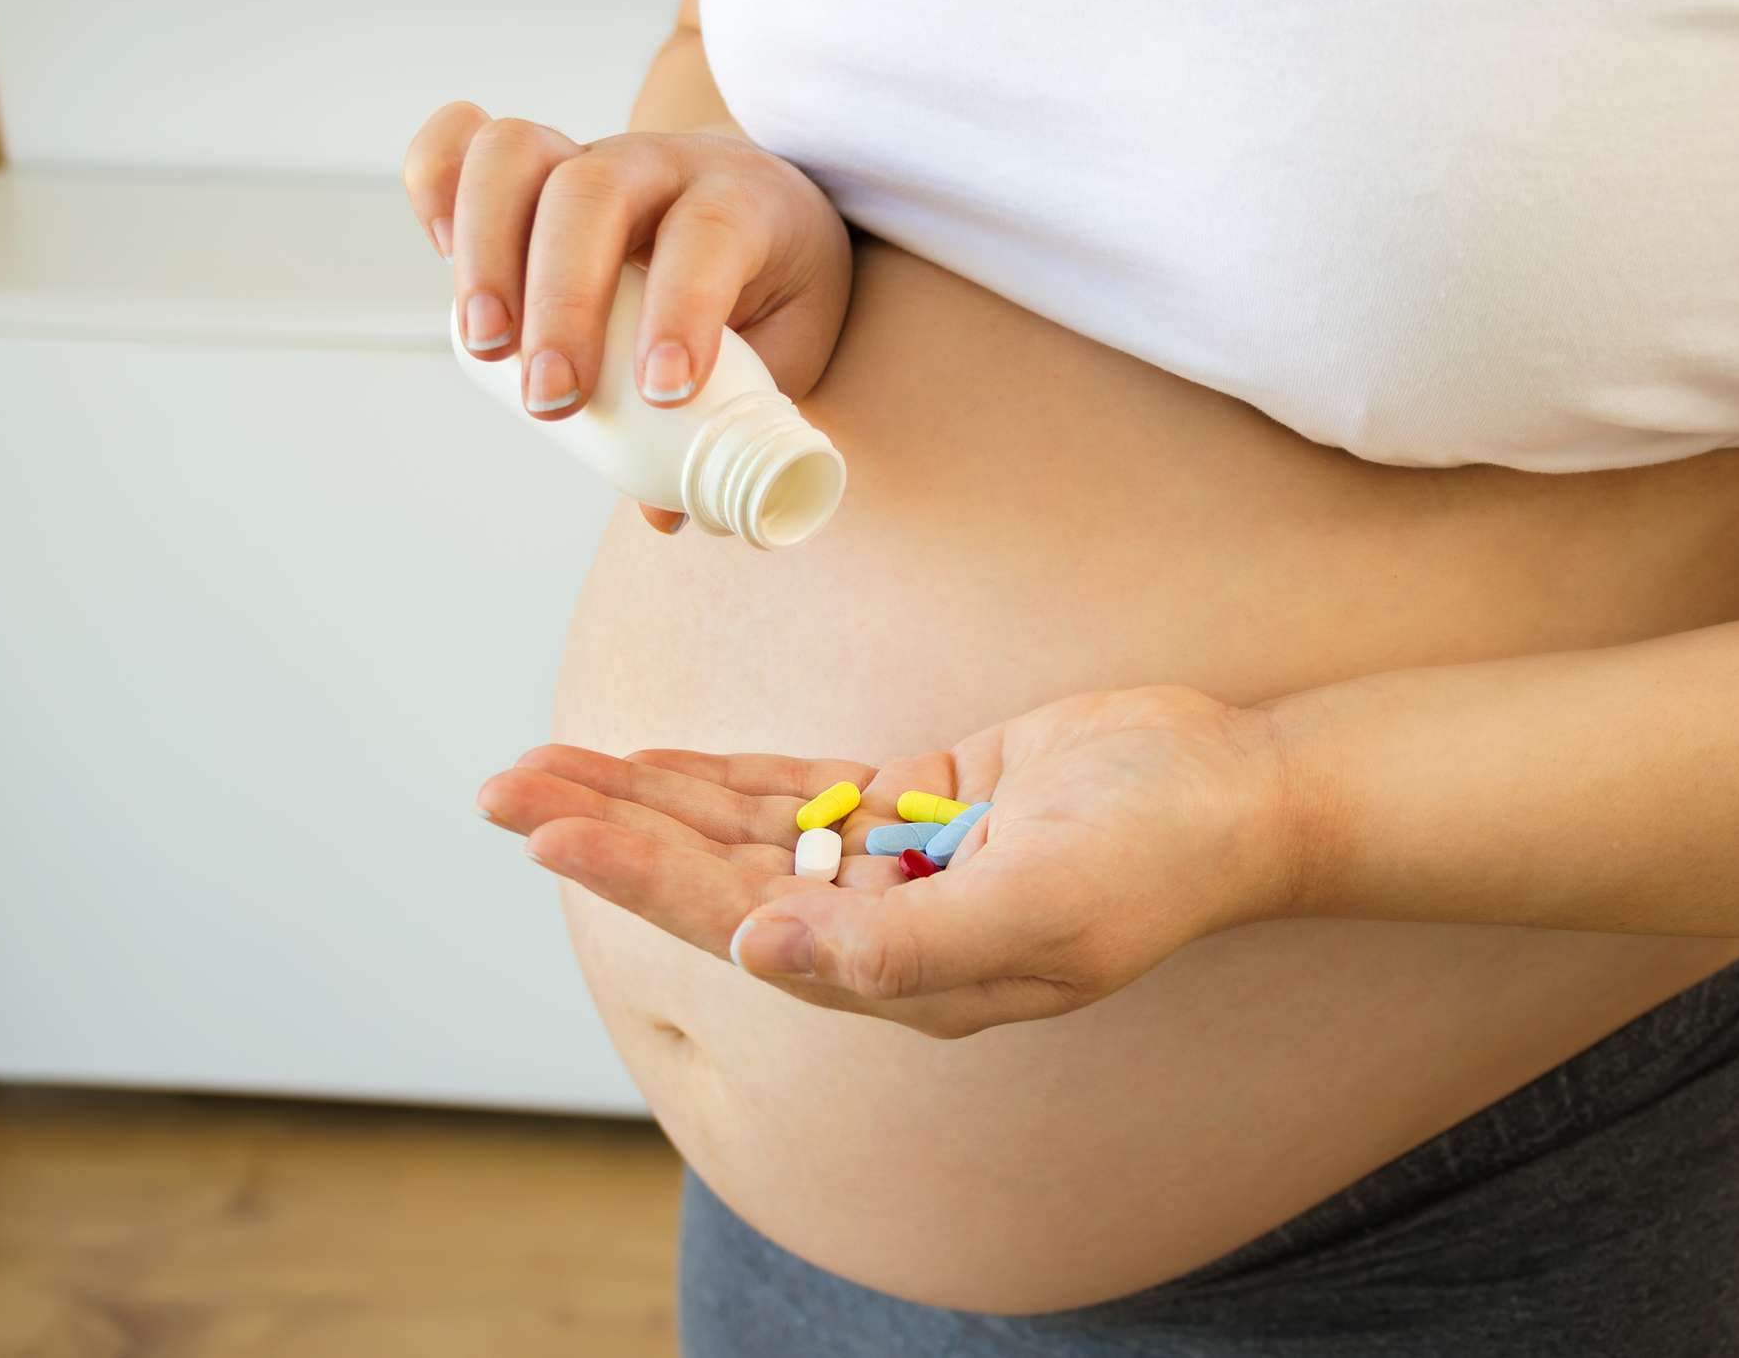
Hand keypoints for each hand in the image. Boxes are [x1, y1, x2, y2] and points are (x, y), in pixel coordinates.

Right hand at [401, 102, 852, 533]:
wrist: (771, 213)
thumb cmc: (774, 292)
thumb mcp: (787, 351)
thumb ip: (734, 426)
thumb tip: (663, 514)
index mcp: (742, 205)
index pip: (709, 236)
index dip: (682, 308)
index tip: (664, 390)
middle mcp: (660, 166)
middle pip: (594, 192)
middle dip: (561, 301)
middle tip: (552, 400)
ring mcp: (590, 156)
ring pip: (519, 155)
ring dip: (486, 251)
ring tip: (489, 348)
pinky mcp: (534, 167)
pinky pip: (466, 143)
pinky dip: (436, 181)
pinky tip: (438, 248)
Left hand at [475, 687, 1313, 1036]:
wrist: (1237, 791)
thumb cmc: (1156, 856)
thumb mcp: (1041, 911)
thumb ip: (904, 948)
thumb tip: (764, 952)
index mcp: (904, 974)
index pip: (742, 920)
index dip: (641, 875)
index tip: (549, 828)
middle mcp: (885, 929)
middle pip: (718, 875)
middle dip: (611, 830)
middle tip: (501, 787)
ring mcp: (898, 865)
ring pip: (743, 832)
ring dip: (647, 798)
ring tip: (546, 764)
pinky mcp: (917, 805)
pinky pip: (800, 794)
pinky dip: (724, 779)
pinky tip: (655, 764)